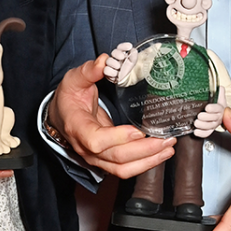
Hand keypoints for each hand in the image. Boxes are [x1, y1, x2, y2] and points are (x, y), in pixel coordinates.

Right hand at [50, 55, 174, 178]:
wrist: (61, 116)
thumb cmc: (68, 98)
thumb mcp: (74, 80)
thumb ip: (89, 71)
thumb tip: (105, 61)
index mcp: (77, 127)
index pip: (96, 140)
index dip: (118, 138)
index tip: (138, 131)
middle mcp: (86, 147)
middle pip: (116, 157)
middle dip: (144, 150)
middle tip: (166, 139)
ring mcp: (96, 157)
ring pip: (123, 169)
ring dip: (148, 161)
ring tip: (168, 148)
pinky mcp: (106, 160)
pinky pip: (125, 168)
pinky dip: (145, 164)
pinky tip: (160, 153)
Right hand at [102, 42, 135, 82]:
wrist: (130, 80)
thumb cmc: (132, 70)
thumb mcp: (135, 61)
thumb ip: (134, 55)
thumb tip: (133, 50)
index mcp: (122, 54)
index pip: (121, 47)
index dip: (124, 46)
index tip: (129, 46)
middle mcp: (116, 59)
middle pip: (114, 52)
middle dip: (118, 54)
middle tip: (122, 57)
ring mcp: (111, 66)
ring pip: (108, 61)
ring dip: (114, 63)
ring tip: (119, 67)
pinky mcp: (108, 73)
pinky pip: (106, 70)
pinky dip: (111, 72)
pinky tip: (116, 74)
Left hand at [192, 88, 225, 138]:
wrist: (219, 112)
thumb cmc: (216, 104)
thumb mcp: (218, 96)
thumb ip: (219, 91)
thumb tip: (220, 87)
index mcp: (220, 108)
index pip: (218, 108)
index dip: (213, 108)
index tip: (207, 107)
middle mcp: (218, 117)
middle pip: (213, 118)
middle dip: (206, 117)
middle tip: (199, 116)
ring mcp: (214, 124)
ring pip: (210, 127)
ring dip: (202, 125)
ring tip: (196, 123)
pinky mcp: (210, 130)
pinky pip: (207, 133)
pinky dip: (201, 133)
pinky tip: (196, 131)